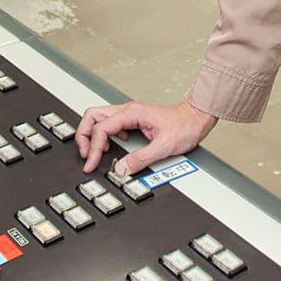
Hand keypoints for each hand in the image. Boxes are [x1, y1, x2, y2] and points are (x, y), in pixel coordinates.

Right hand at [75, 100, 216, 174]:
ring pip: (98, 119)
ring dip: (92, 135)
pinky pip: (109, 124)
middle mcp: (127, 111)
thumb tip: (121, 169)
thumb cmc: (184, 126)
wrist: (197, 118)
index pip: (101, 128)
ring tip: (96, 153)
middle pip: (92, 116)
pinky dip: (103, 136)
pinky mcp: (132, 120)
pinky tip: (111, 147)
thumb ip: (141, 158)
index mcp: (132, 113)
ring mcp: (128, 115)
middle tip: (86, 155)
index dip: (92, 147)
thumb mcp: (163, 146)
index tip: (91, 163)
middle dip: (84, 136)